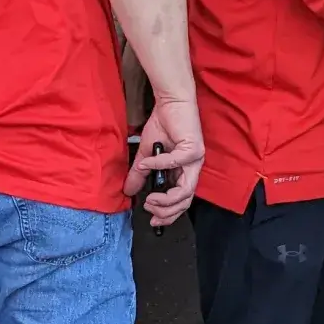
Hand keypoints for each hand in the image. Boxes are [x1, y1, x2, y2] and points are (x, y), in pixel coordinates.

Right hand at [126, 95, 204, 228]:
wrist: (170, 102)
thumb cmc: (162, 125)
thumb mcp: (146, 155)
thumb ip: (139, 174)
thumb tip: (128, 191)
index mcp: (184, 172)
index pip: (181, 202)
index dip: (168, 215)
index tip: (152, 220)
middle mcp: (193, 169)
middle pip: (186, 201)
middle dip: (167, 211)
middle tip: (149, 209)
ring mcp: (195, 160)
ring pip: (186, 190)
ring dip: (166, 198)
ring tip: (150, 198)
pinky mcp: (193, 148)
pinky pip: (176, 163)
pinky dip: (158, 166)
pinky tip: (146, 164)